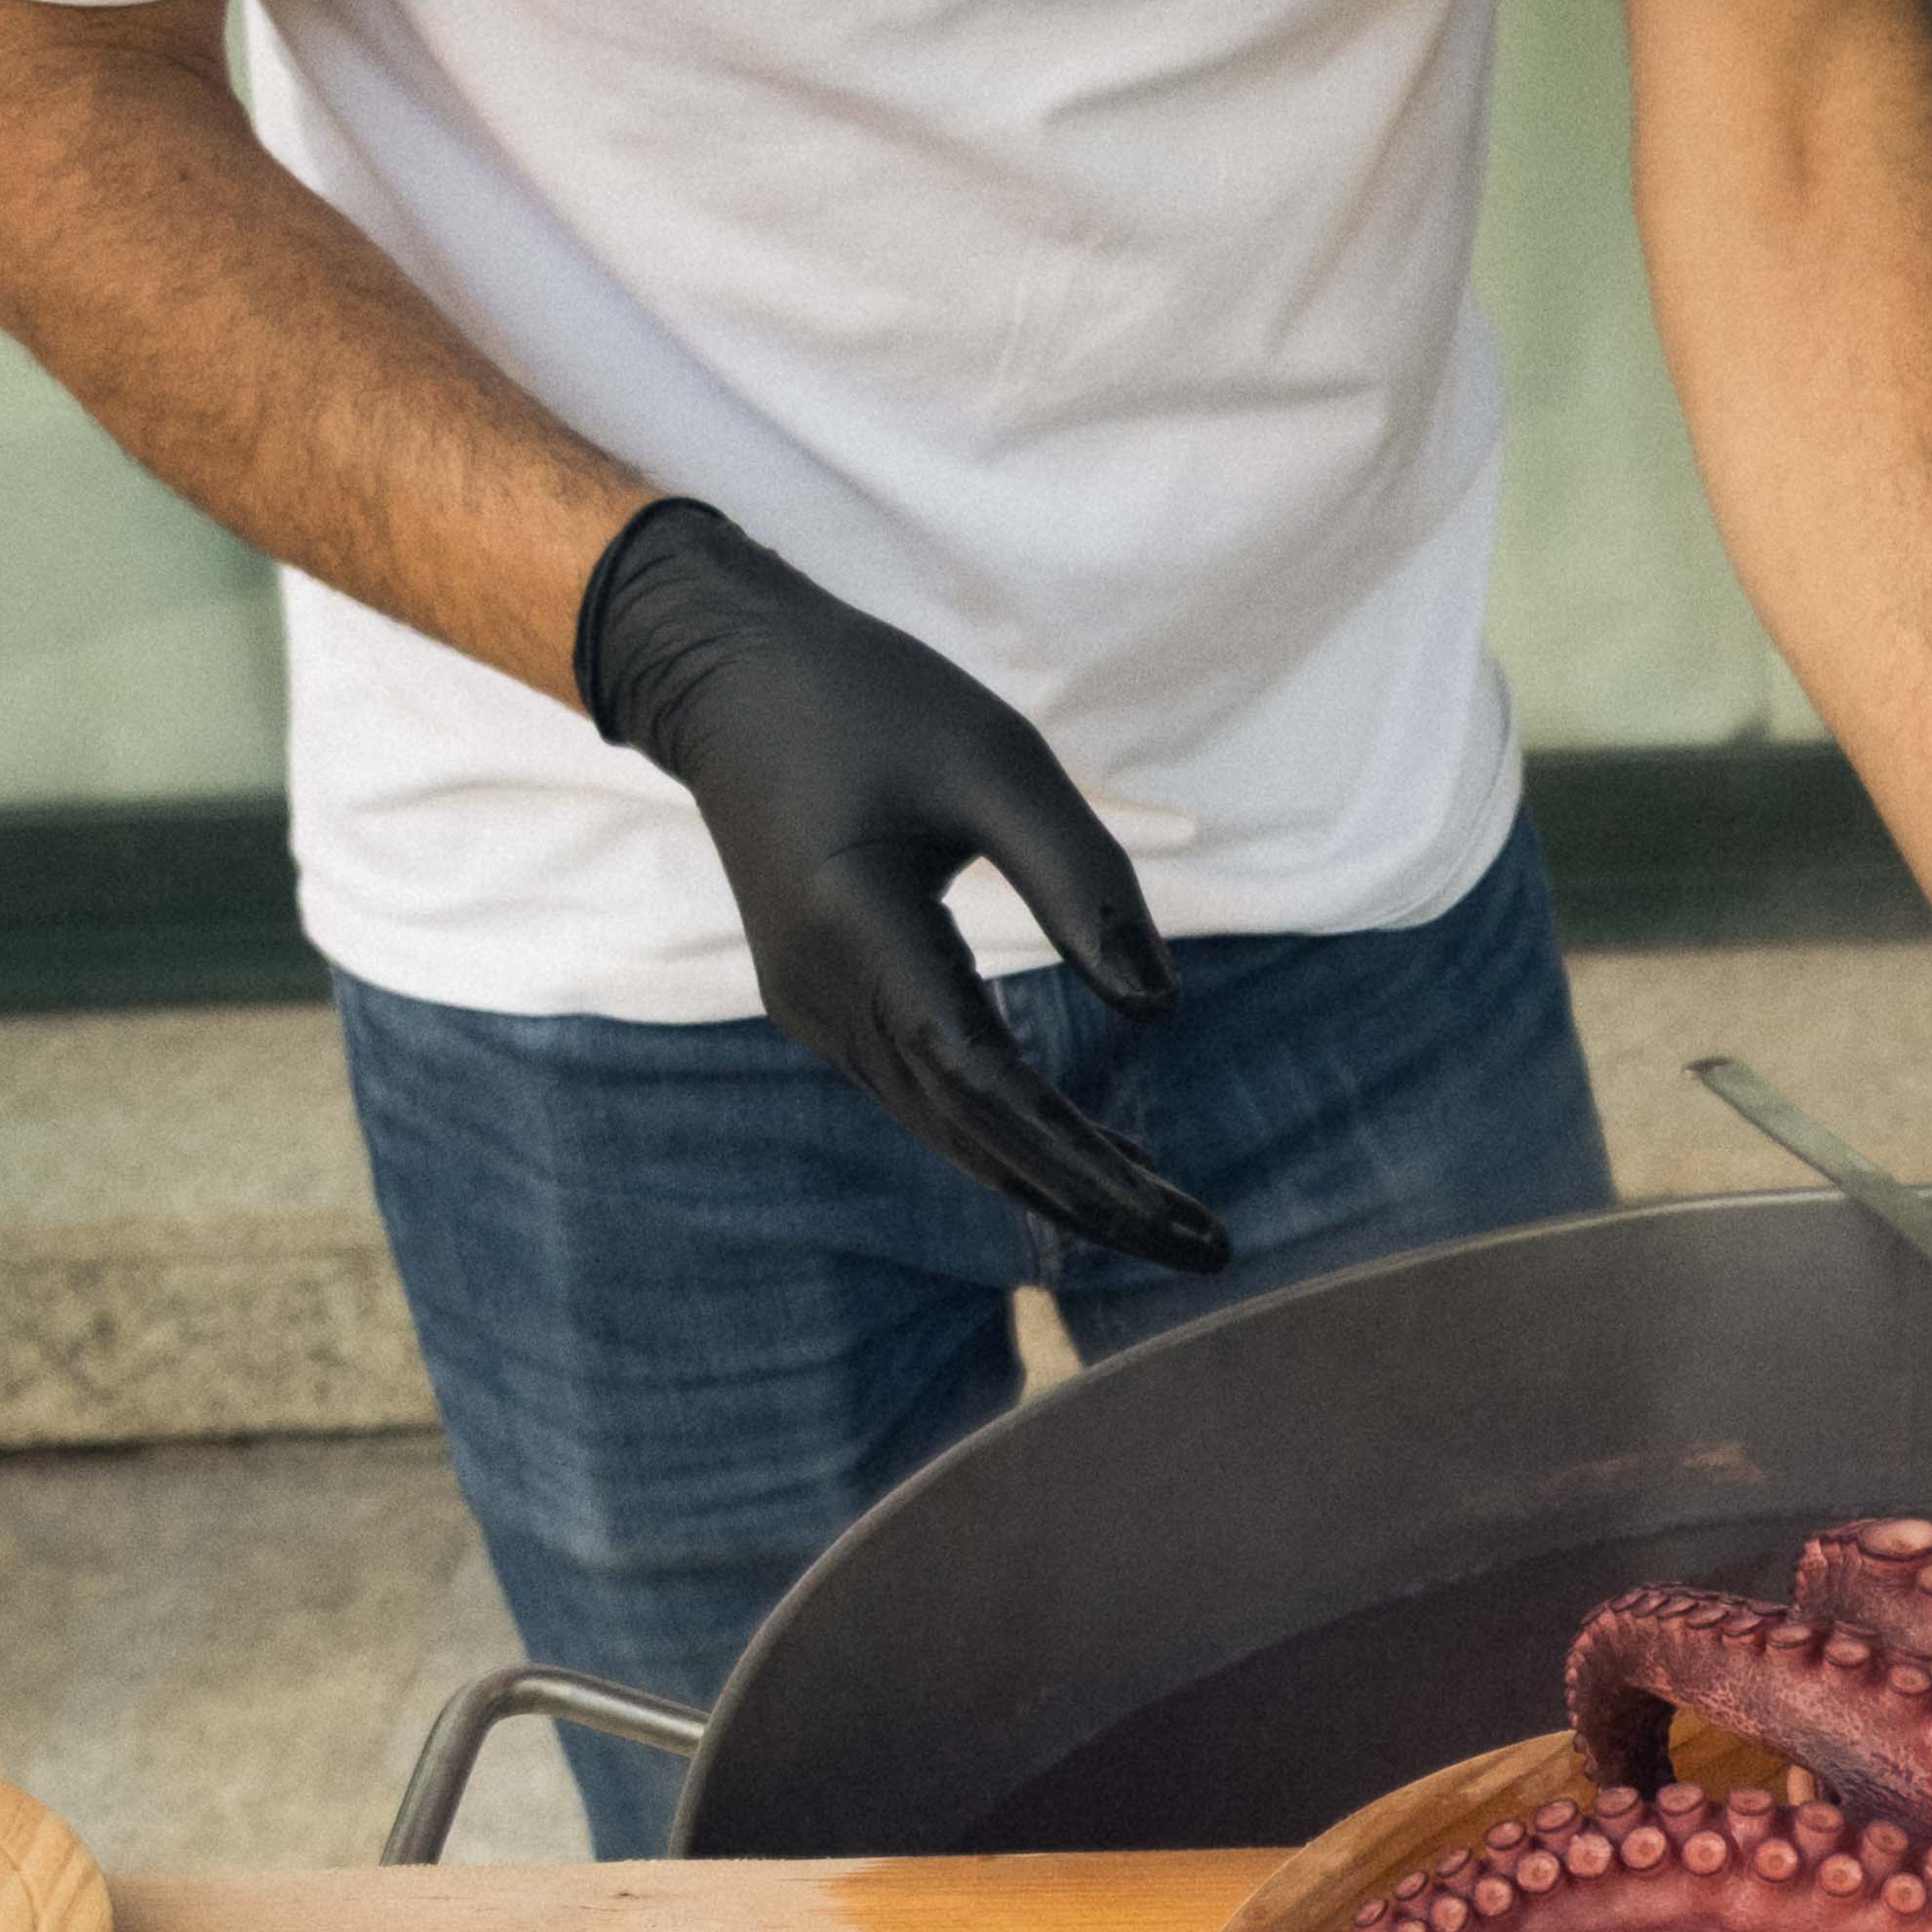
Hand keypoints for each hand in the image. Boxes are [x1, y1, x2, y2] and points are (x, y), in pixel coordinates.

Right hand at [575, 500, 1227, 1271]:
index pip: (986, 1083)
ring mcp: (816, 1012)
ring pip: (948, 1130)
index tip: (1176, 1215)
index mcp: (858, 933)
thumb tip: (1160, 1011)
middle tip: (1205, 1250)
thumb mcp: (996, 757)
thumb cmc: (870, 699)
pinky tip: (1090, 1159)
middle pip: (973, 1133)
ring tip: (1167, 1221)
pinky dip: (1009, 1137)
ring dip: (1054, 1180)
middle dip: (1091, 1200)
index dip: (1084, 1160)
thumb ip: (1080, 877)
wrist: (726, 681)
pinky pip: (927, 1096)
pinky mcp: (826, 1007)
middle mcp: (825, 997)